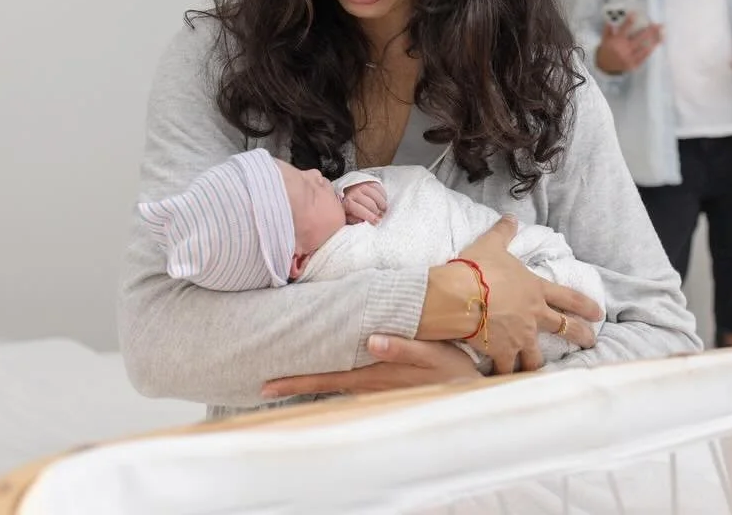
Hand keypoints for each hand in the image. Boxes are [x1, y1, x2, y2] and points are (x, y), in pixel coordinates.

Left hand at [260, 336, 480, 399]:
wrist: (468, 391)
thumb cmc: (450, 369)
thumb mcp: (431, 354)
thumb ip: (402, 347)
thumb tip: (371, 341)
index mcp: (373, 374)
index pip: (326, 378)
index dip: (296, 381)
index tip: (268, 385)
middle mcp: (368, 383)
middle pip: (323, 383)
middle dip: (294, 384)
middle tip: (263, 386)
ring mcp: (374, 386)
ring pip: (334, 383)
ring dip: (310, 380)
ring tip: (285, 375)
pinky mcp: (382, 384)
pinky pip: (347, 382)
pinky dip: (329, 377)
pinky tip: (323, 371)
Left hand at [342, 180, 387, 224]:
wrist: (346, 189)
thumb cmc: (347, 205)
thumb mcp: (346, 215)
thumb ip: (352, 220)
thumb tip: (362, 221)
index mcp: (347, 202)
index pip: (360, 210)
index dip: (370, 217)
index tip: (376, 222)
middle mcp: (354, 192)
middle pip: (371, 204)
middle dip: (377, 212)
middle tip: (380, 216)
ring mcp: (362, 185)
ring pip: (377, 196)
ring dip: (382, 205)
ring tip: (382, 209)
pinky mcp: (368, 180)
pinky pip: (379, 188)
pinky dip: (383, 196)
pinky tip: (382, 201)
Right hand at [454, 217, 602, 374]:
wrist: (459, 295)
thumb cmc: (477, 269)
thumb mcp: (491, 245)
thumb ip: (503, 232)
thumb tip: (510, 217)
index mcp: (535, 290)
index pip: (568, 298)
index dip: (585, 306)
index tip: (599, 314)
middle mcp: (533, 316)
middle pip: (565, 329)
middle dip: (581, 336)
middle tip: (591, 343)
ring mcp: (520, 337)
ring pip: (537, 357)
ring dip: (538, 364)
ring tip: (540, 372)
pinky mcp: (502, 352)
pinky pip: (508, 370)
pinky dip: (507, 376)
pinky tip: (507, 381)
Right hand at [595, 17, 662, 74]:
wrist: (605, 66)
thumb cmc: (607, 49)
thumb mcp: (605, 39)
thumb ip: (608, 30)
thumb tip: (611, 20)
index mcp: (616, 42)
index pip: (623, 30)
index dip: (629, 22)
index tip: (635, 14)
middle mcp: (623, 50)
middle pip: (639, 39)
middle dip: (650, 32)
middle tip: (658, 25)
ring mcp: (629, 59)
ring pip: (645, 49)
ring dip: (654, 41)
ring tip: (662, 34)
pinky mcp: (634, 65)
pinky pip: (644, 57)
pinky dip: (651, 50)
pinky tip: (656, 44)